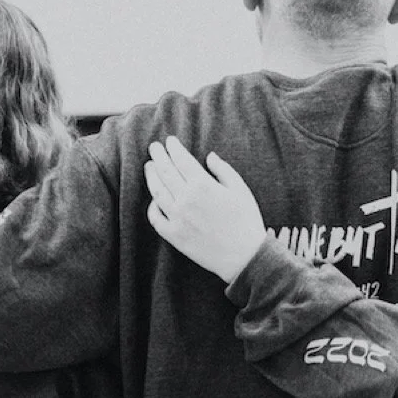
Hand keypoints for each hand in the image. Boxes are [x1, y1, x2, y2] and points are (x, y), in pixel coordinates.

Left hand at [144, 137, 266, 284]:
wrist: (245, 256)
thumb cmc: (247, 221)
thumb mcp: (240, 189)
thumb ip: (223, 170)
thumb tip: (209, 156)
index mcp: (203, 185)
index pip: (181, 159)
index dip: (173, 148)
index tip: (170, 141)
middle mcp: (186, 199)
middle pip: (165, 171)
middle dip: (158, 156)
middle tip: (154, 147)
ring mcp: (177, 218)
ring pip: (156, 191)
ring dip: (151, 176)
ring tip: (150, 166)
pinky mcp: (174, 235)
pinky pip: (155, 217)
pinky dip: (152, 206)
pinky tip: (155, 199)